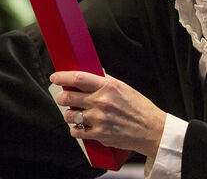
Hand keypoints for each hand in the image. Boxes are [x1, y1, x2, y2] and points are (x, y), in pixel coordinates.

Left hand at [50, 71, 165, 156]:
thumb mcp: (123, 87)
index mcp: (108, 87)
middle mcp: (102, 102)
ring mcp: (99, 119)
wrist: (152, 130)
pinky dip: (76, 130)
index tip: (54, 77)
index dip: (62, 76)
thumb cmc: (138, 108)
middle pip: (69, 97)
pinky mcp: (100, 134)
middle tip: (63, 98)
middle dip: (61, 97)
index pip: (78, 78)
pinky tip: (80, 127)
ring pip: (70, 115)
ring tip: (74, 114)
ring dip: (69, 115)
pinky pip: (77, 132)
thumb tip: (88, 74)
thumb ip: (105, 81)